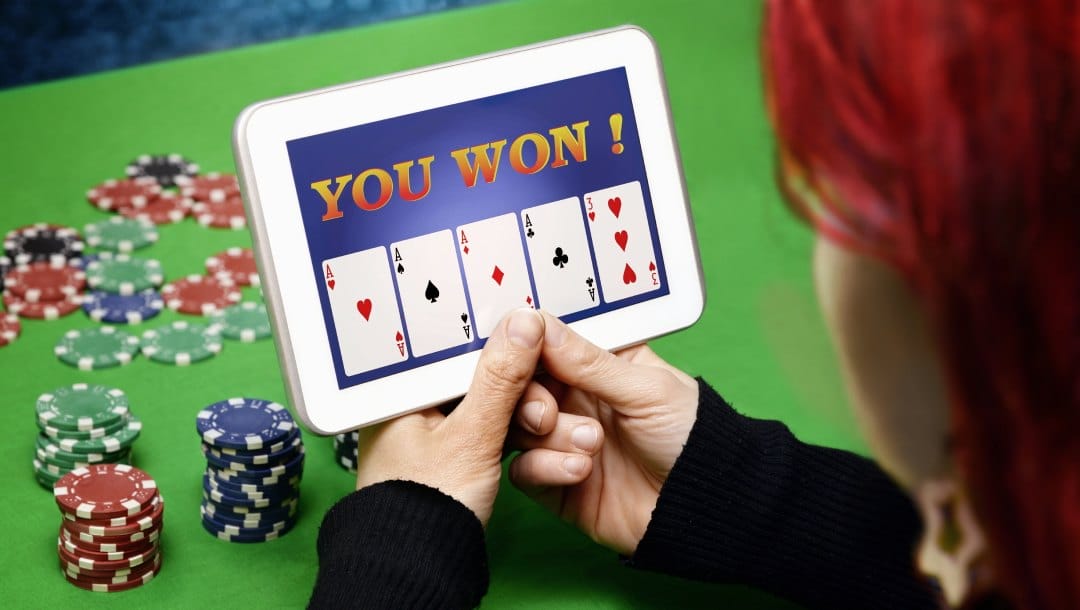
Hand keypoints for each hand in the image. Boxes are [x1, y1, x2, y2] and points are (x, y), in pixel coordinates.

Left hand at [356, 307, 544, 525]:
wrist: (416, 569)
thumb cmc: (427, 506)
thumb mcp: (472, 436)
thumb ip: (500, 379)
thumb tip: (523, 323)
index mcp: (402, 390)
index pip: (457, 347)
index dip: (501, 343)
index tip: (537, 340)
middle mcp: (414, 406)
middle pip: (479, 376)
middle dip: (522, 391)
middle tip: (545, 412)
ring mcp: (434, 433)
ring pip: (490, 406)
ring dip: (526, 416)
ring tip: (556, 431)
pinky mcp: (451, 456)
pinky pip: (491, 430)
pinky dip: (516, 434)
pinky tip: (546, 440)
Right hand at [508, 311, 698, 555]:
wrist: (703, 505)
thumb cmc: (690, 436)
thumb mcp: (645, 388)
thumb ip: (588, 360)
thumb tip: (535, 322)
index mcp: (596, 364)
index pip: (544, 346)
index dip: (526, 347)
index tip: (517, 349)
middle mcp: (573, 399)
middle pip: (520, 387)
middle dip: (529, 397)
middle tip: (549, 412)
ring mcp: (561, 440)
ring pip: (518, 427)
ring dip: (549, 436)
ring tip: (592, 445)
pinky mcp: (554, 482)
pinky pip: (523, 470)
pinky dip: (545, 468)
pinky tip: (581, 471)